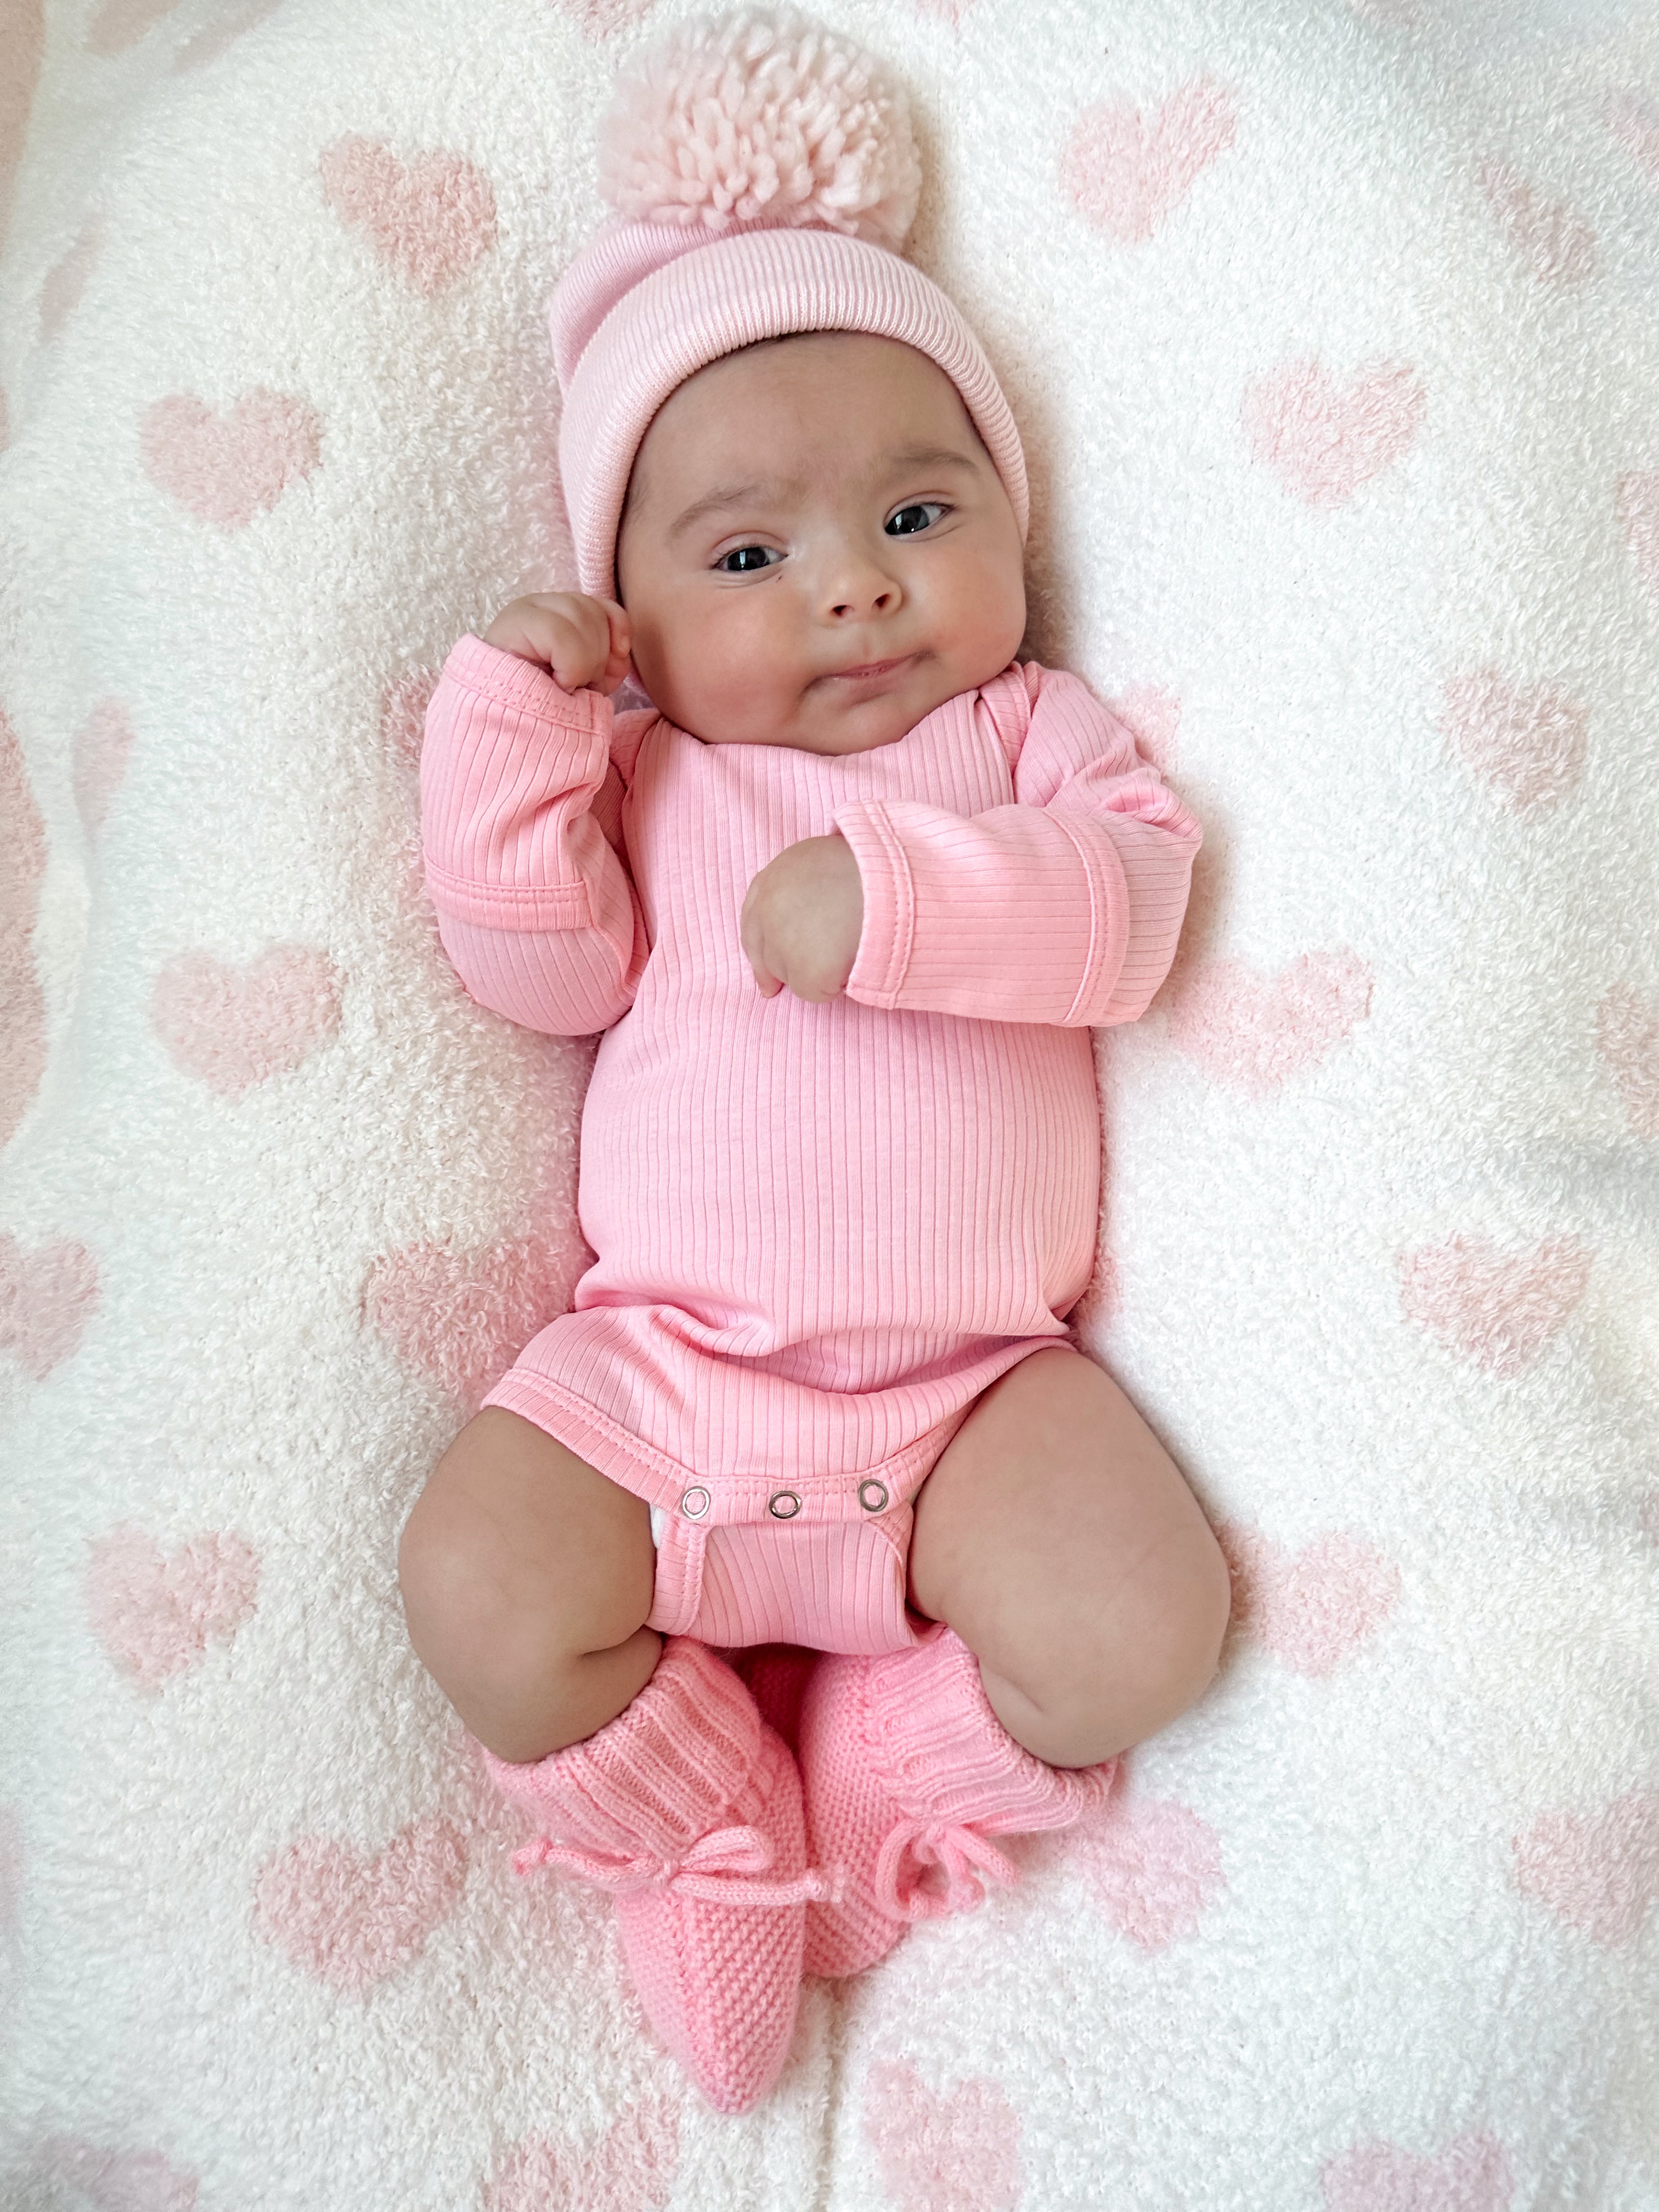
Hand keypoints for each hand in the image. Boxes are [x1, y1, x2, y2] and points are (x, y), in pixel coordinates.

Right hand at [482, 593, 631, 694]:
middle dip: (599, 656)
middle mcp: (538, 604)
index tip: (617, 659)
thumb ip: (607, 658)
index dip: (618, 630)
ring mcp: (524, 610)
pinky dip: (570, 666)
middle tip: (580, 685)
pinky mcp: (514, 623)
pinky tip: (557, 683)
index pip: (603, 606)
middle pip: (594, 612)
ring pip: (582, 619)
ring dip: (585, 663)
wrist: (502, 730)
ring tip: (567, 685)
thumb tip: (620, 649)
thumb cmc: (543, 707)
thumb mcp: (585, 680)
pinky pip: (563, 635)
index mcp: (556, 613)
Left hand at [740, 834, 864, 1002]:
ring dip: (814, 971)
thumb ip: (814, 880)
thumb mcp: (835, 857)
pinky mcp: (805, 971)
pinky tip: (855, 963)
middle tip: (771, 989)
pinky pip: (815, 992)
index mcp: (781, 872)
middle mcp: (772, 906)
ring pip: (790, 974)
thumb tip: (816, 903)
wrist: (896, 886)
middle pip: (763, 950)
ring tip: (849, 950)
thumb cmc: (878, 869)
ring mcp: (784, 941)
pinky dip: (834, 986)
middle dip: (770, 970)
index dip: (760, 940)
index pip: (754, 913)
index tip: (762, 961)